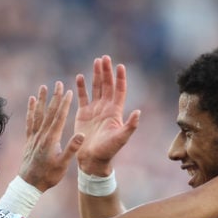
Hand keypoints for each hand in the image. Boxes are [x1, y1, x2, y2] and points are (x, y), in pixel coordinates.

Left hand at [17, 82, 84, 191]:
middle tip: (58, 83)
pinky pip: (29, 121)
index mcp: (51, 140)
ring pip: (38, 114)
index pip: (59, 118)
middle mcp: (41, 135)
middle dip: (54, 97)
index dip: (64, 104)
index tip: (68, 91)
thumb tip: (81, 134)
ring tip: (43, 87)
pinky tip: (31, 101)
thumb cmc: (48, 176)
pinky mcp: (29, 139)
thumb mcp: (63, 164)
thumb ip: (71, 149)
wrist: (29, 184)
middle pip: (49, 112)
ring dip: (41, 100)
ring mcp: (34, 136)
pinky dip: (31, 110)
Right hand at [74, 56, 140, 174]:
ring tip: (96, 61)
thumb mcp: (120, 138)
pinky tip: (79, 77)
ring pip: (95, 88)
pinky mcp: (83, 114)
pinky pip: (82, 97)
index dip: (120, 78)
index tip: (120, 65)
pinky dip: (81, 87)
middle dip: (106, 72)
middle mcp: (106, 108)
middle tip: (105, 58)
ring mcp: (94, 110)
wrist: (92, 160)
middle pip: (107, 85)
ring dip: (96, 75)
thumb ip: (130, 126)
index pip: (119, 91)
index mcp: (115, 112)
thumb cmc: (108, 151)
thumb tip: (138, 112)